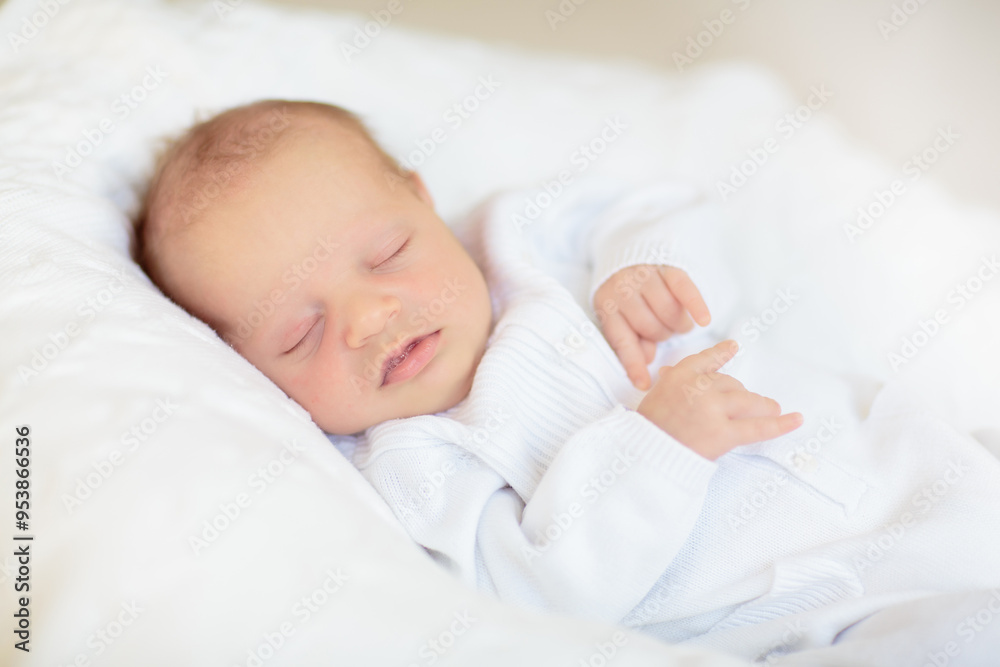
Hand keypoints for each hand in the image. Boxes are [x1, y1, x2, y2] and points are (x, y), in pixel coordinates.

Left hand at [594, 264, 710, 389]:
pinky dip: (696, 306)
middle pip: (650, 326)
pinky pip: (683, 289)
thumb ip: (633, 340)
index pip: (621, 341)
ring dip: (679, 324)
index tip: (644, 384)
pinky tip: (704, 320)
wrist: (630, 251)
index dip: (633, 364)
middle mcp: (623, 290)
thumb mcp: (621, 316)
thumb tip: (647, 359)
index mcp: (607, 307)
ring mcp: (644, 276)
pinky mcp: (665, 266)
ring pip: (668, 312)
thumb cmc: (628, 294)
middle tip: (666, 331)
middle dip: (662, 335)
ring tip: (679, 323)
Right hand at [636, 340, 802, 459]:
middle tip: (741, 406)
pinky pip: (758, 427)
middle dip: (739, 395)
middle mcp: (698, 386)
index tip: (734, 347)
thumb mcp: (656, 395)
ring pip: (748, 401)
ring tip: (772, 410)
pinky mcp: (723, 432)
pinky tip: (797, 420)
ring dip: (762, 406)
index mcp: (679, 374)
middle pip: (732, 384)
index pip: (707, 360)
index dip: (722, 354)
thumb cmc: (649, 428)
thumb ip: (674, 382)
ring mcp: (712, 408)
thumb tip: (682, 371)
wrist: (646, 454)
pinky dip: (780, 425)